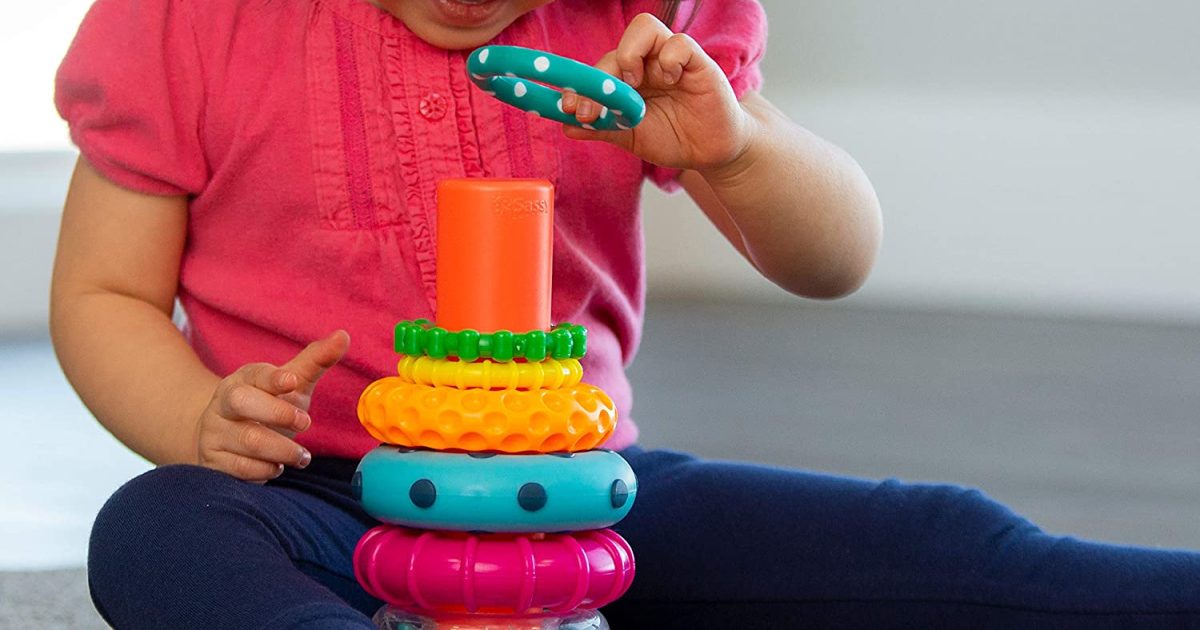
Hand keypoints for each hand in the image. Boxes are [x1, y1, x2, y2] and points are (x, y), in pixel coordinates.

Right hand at [194, 330, 349, 481]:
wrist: (225, 439)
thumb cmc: (267, 406)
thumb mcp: (291, 383)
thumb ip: (316, 360)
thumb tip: (344, 335)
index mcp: (243, 379)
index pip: (255, 374)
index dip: (273, 377)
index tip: (292, 382)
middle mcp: (223, 403)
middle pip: (241, 401)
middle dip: (277, 412)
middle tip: (305, 422)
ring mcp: (214, 432)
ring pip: (247, 440)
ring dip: (282, 449)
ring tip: (302, 456)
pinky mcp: (212, 461)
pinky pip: (239, 468)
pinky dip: (265, 470)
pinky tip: (277, 466)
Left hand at [561, 13, 757, 173]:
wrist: (711, 152)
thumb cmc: (673, 138)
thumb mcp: (631, 138)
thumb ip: (603, 128)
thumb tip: (566, 127)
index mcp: (627, 79)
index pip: (598, 69)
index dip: (579, 85)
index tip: (568, 107)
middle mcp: (646, 63)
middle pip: (615, 49)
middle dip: (599, 79)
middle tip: (594, 111)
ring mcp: (670, 59)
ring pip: (644, 27)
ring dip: (630, 54)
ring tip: (634, 85)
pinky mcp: (698, 62)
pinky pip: (679, 43)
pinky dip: (669, 59)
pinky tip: (670, 81)